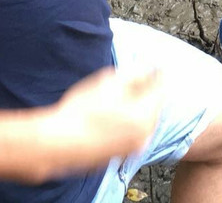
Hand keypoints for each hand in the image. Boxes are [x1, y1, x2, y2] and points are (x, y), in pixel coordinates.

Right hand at [32, 67, 162, 181]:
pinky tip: (110, 115)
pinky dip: (128, 122)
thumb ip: (135, 73)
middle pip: (154, 106)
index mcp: (145, 115)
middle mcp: (144, 134)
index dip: (156, 75)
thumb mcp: (109, 82)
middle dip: (147, 92)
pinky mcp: (121, 155)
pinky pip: (133, 133)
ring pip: (144, 121)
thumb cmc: (82, 112)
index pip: (161, 89)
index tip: (153, 66)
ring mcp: (133, 147)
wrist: (60, 143)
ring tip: (118, 97)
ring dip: (138, 107)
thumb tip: (149, 68)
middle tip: (135, 79)